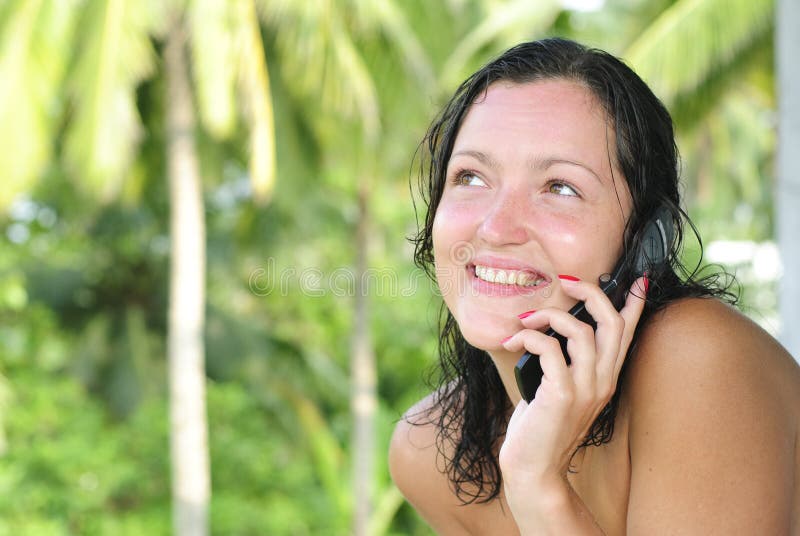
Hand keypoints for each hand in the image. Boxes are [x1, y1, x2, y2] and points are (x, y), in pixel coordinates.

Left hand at [497, 276, 647, 528]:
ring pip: (581, 331)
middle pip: (612, 323)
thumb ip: (565, 362)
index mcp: (605, 378)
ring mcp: (584, 389)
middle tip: (566, 282)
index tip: (637, 279)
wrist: (534, 468)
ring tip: (525, 320)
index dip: (634, 304)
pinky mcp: (561, 395)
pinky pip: (550, 349)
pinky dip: (529, 337)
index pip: (627, 334)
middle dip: (591, 293)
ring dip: (549, 315)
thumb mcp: (560, 389)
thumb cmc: (541, 426)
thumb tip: (549, 327)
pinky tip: (514, 342)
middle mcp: (602, 381)